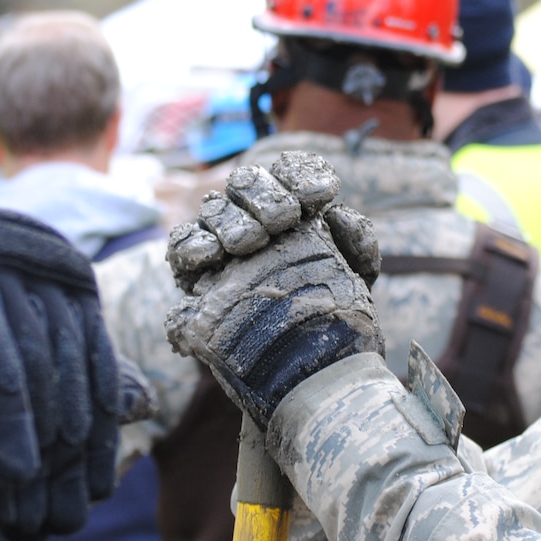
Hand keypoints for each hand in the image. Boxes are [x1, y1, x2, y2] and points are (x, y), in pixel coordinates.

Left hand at [0, 203, 154, 536]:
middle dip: (47, 448)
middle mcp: (7, 260)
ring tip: (77, 507)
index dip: (3, 419)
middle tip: (44, 518)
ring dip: (83, 442)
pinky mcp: (77, 284)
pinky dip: (104, 412)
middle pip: (38, 364)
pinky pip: (100, 352)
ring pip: (78, 363)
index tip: (14, 480)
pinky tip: (98, 467)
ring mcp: (50, 270)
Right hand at [165, 152, 381, 427]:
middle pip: (249, 182)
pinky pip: (183, 242)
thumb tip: (339, 213)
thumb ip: (357, 243)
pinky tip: (210, 255)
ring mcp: (222, 240)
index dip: (303, 175)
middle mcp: (255, 216)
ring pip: (216, 207)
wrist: (303, 367)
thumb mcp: (356, 280)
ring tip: (248, 243)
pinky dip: (192, 243)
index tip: (322, 195)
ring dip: (233, 220)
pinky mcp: (194, 269)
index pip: (291, 173)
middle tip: (284, 219)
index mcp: (293, 208)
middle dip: (268, 196)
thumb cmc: (329, 312)